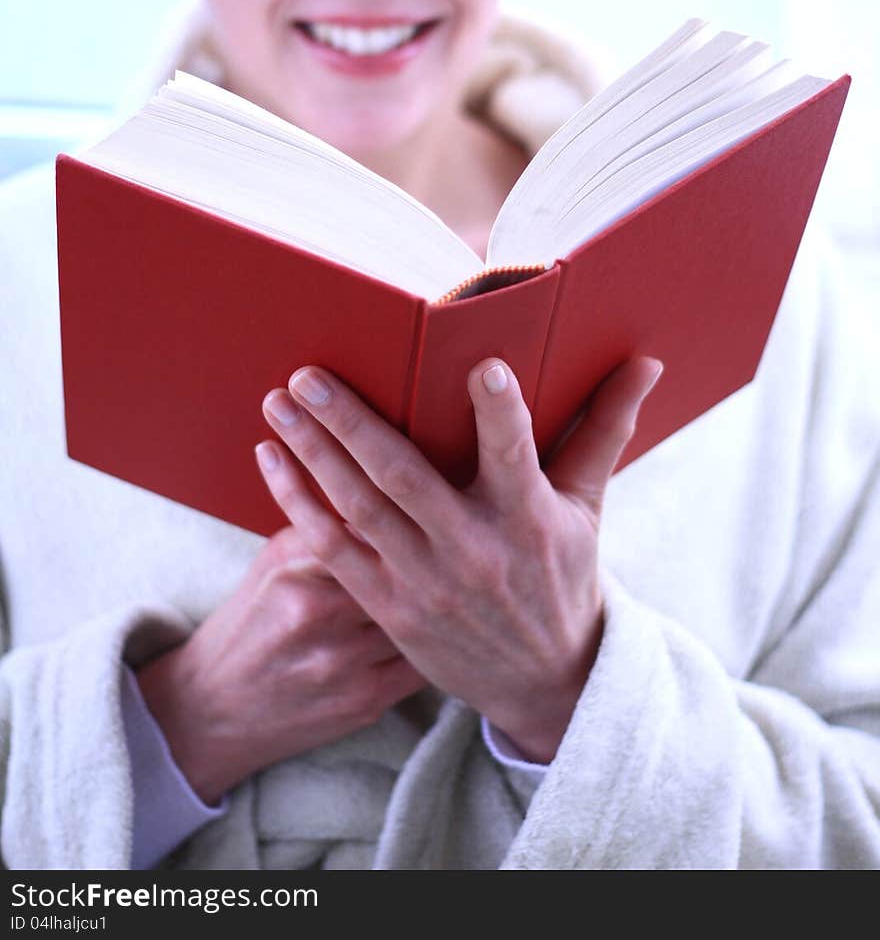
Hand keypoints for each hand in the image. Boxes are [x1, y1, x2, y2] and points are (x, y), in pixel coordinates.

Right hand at [136, 524, 424, 802]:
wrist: (212, 710)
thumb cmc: (252, 623)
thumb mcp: (273, 560)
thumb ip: (323, 524)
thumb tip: (382, 492)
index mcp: (295, 568)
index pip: (372, 525)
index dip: (406, 516)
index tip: (425, 511)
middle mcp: (318, 613)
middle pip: (405, 570)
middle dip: (428, 559)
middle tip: (447, 552)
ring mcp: (343, 662)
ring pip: (420, 616)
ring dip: (434, 604)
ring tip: (444, 590)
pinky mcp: (364, 701)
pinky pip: (423, 663)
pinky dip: (431, 645)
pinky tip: (432, 634)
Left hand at [257, 354, 661, 762]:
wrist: (543, 682)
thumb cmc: (564, 575)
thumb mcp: (588, 507)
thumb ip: (605, 429)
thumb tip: (647, 362)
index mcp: (529, 520)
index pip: (516, 457)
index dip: (501, 415)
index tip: (484, 368)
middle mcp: (473, 551)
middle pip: (403, 479)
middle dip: (351, 424)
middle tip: (308, 374)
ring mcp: (424, 582)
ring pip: (357, 509)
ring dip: (312, 453)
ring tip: (278, 404)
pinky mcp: (389, 606)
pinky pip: (334, 549)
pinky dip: (299, 504)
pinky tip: (272, 461)